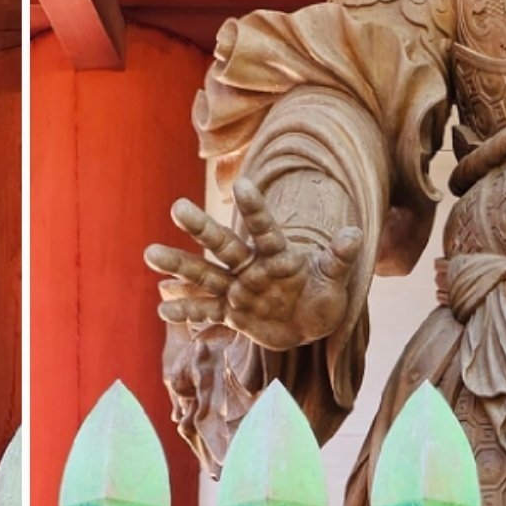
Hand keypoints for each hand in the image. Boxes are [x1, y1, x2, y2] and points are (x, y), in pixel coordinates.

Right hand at [146, 173, 362, 350]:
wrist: (307, 321)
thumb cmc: (322, 295)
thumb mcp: (334, 280)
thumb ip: (338, 257)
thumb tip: (355, 232)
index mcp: (278, 254)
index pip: (265, 227)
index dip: (254, 207)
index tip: (240, 183)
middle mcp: (252, 267)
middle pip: (224, 245)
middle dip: (202, 228)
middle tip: (177, 205)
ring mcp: (239, 289)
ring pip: (205, 275)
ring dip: (179, 266)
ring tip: (150, 254)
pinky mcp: (233, 313)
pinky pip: (207, 312)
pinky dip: (186, 311)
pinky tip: (161, 309)